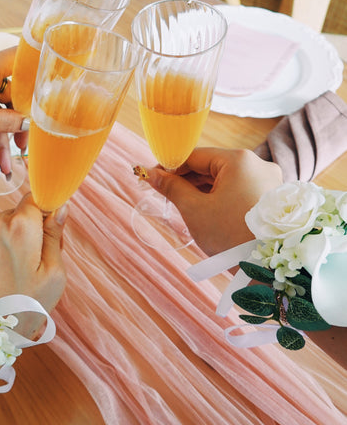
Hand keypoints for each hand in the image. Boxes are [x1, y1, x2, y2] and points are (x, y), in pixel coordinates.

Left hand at [0, 194, 67, 336]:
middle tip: (27, 267)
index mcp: (20, 226)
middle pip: (16, 216)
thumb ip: (56, 237)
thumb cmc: (20, 309)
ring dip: (3, 245)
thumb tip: (60, 209)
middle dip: (24, 234)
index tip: (46, 236)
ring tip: (5, 278)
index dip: (44, 216)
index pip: (36, 200)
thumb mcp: (53, 276)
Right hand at [144, 148, 282, 254]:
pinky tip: (206, 210)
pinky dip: (220, 197)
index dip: (171, 167)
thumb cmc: (230, 236)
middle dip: (187, 180)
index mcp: (239, 160)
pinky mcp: (270, 198)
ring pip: (226, 179)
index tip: (154, 177)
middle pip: (212, 166)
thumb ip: (172, 187)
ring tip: (183, 204)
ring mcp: (267, 181)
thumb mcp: (195, 210)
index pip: (195, 156)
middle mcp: (258, 164)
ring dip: (203, 190)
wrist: (267, 268)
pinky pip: (238, 190)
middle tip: (165, 193)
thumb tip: (152, 174)